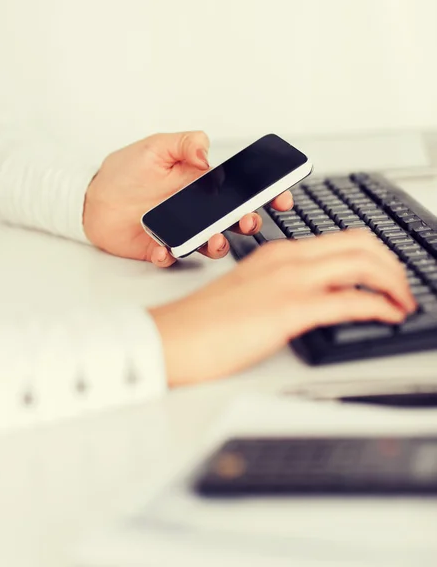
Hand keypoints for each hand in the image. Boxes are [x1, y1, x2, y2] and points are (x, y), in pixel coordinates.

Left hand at [83, 131, 292, 266]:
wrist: (91, 199)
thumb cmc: (123, 172)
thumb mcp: (154, 147)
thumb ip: (184, 143)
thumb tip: (207, 153)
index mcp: (199, 184)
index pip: (239, 189)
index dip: (263, 193)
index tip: (280, 195)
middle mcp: (194, 210)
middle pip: (232, 220)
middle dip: (247, 221)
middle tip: (247, 219)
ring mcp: (180, 231)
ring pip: (210, 243)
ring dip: (217, 244)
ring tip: (212, 238)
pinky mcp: (160, 248)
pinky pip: (172, 257)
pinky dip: (171, 255)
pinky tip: (164, 247)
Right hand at [149, 231, 416, 385]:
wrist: (173, 337)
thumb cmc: (203, 321)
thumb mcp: (250, 293)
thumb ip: (282, 288)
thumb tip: (312, 301)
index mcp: (278, 253)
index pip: (342, 239)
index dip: (375, 255)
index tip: (386, 275)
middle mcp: (288, 259)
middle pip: (362, 245)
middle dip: (393, 265)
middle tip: (402, 288)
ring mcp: (289, 281)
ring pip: (364, 264)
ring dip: (394, 283)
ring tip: (403, 302)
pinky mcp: (289, 309)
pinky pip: (352, 299)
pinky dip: (382, 306)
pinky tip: (391, 316)